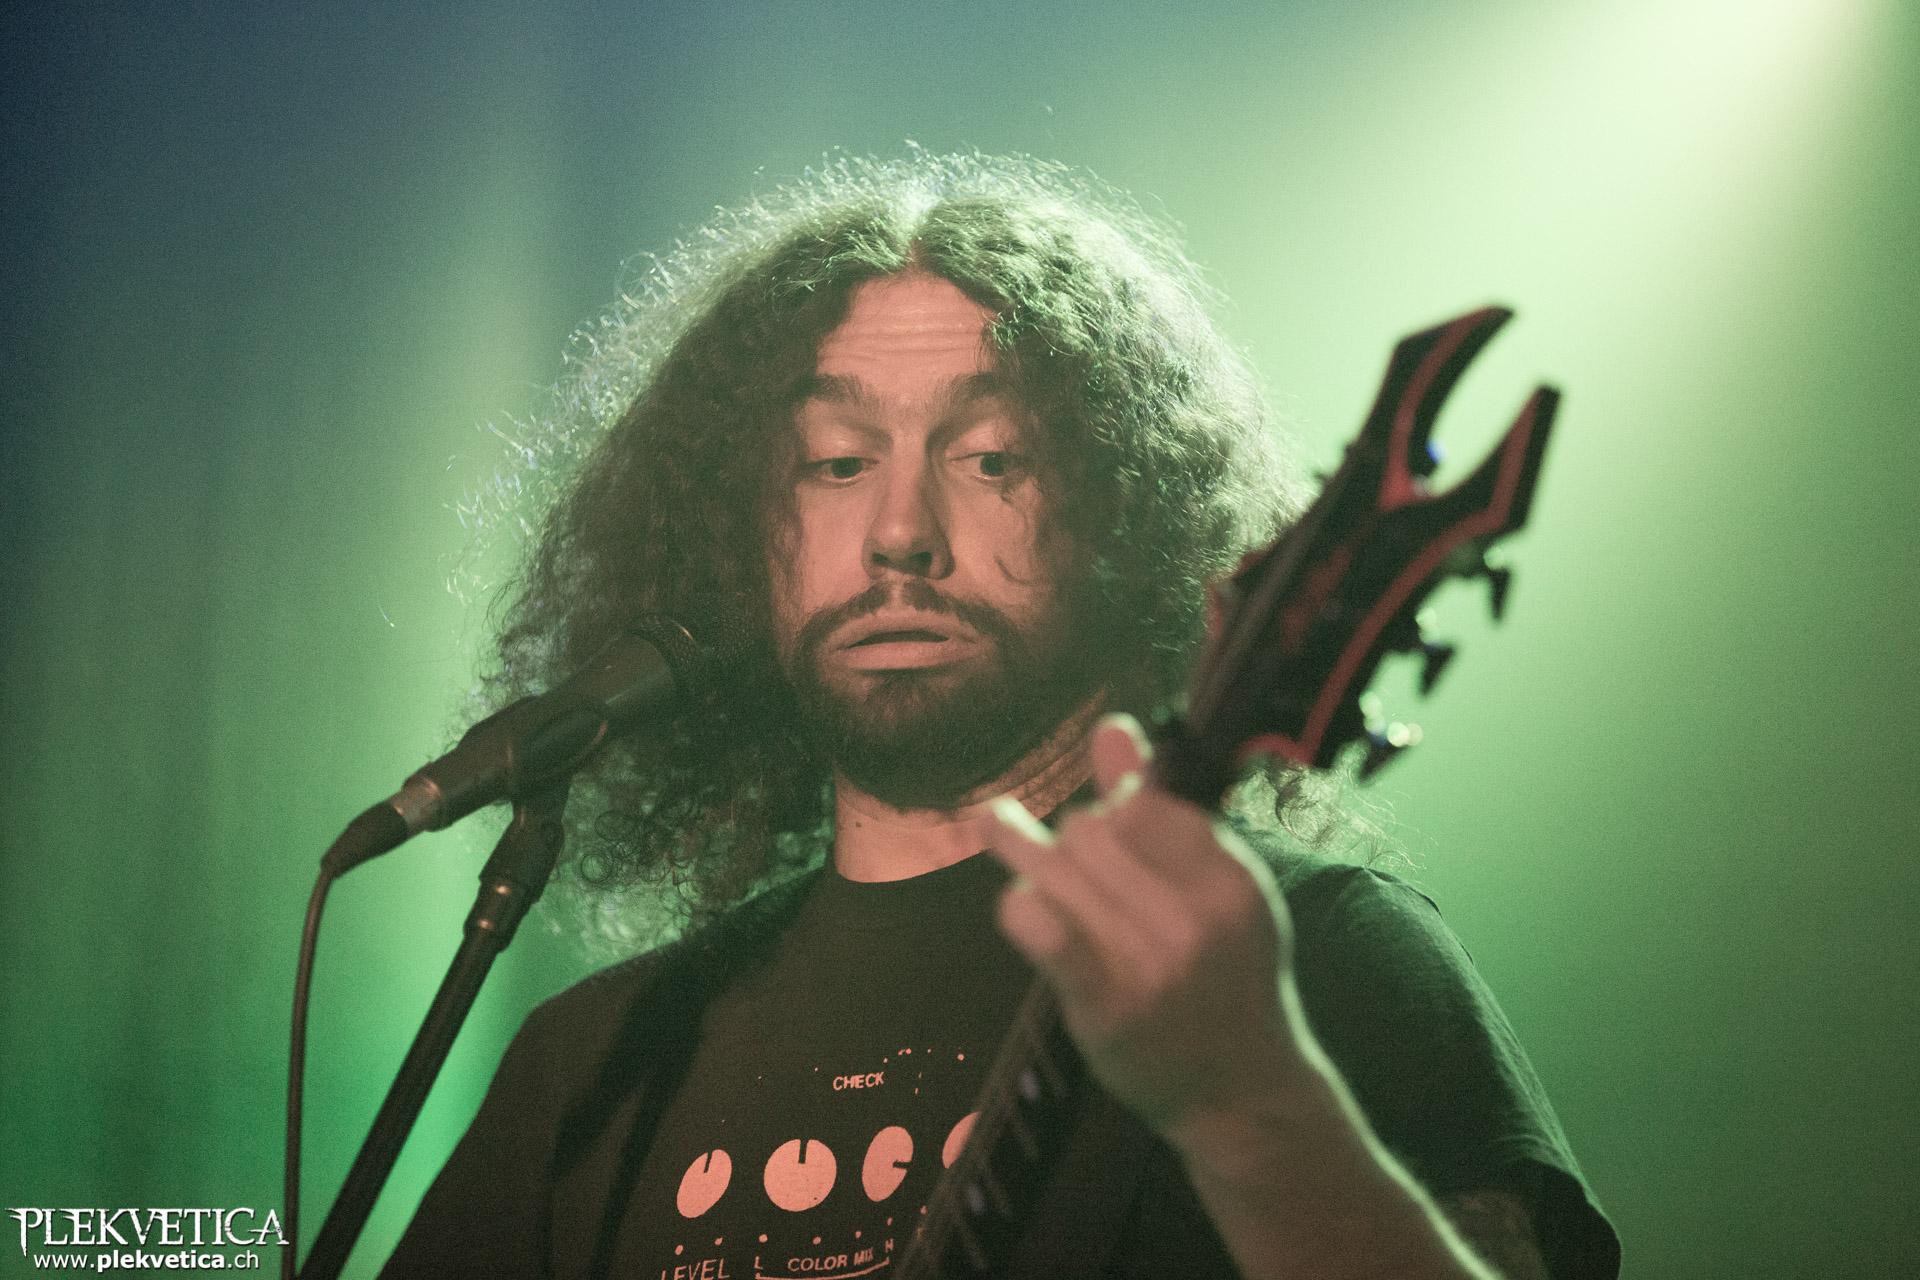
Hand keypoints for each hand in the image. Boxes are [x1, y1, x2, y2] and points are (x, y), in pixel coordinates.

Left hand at [978, 713, 1306, 1134]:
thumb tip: (1114, 729)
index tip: (1108, 828)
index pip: (1144, 803)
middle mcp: (1197, 919)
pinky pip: (1040, 927)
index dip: (1114, 807)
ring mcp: (1152, 966)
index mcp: (1233, 880)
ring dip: (1030, 862)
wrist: (1241, 1096)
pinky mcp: (1106, 1007)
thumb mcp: (1214, 889)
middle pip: (1092, 830)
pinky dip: (1019, 908)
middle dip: (1070, 839)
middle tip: (1067, 862)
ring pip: (1058, 869)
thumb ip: (1162, 807)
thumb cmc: (1225, 977)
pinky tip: (1019, 909)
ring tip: (1001, 832)